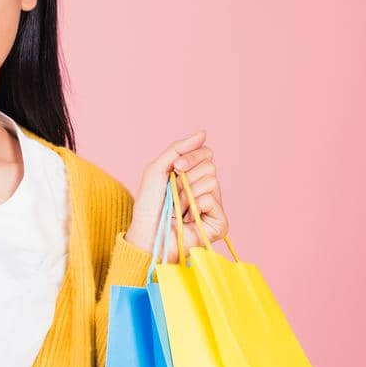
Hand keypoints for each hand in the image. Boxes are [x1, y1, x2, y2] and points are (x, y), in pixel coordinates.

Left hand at [122, 130, 228, 262]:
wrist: (146, 234)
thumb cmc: (148, 206)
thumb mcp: (157, 170)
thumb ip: (178, 149)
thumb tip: (203, 132)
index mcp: (193, 176)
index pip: (206, 153)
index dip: (192, 157)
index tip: (175, 168)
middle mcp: (206, 189)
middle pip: (210, 166)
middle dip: (186, 178)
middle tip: (173, 193)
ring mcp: (214, 207)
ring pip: (212, 181)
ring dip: (188, 193)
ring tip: (178, 208)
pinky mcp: (218, 223)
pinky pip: (212, 200)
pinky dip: (196, 206)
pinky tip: (188, 218)